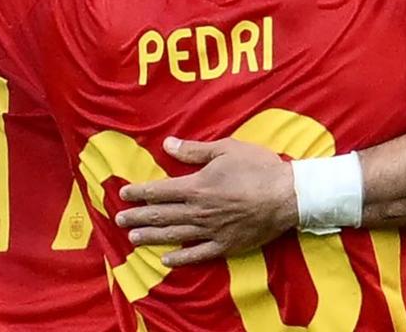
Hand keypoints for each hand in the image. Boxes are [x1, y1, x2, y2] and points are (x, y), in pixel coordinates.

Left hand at [116, 137, 296, 265]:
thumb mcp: (227, 149)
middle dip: (138, 216)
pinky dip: (180, 257)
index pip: (160, 190)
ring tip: (133, 238)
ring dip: (151, 236)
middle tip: (119, 220)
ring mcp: (211, 230)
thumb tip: (167, 145)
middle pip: (162, 214)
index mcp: (197, 186)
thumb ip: (195, 150)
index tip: (123, 193)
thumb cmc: (259, 167)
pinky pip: (198, 253)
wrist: (287, 195)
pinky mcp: (225, 245)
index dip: (140, 192)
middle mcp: (199, 211)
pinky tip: (166, 259)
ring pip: (174, 234)